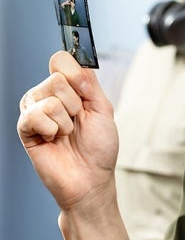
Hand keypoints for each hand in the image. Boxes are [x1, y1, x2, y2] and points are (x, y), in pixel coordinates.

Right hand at [17, 50, 117, 211]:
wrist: (91, 178)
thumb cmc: (99, 148)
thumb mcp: (103, 110)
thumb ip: (90, 83)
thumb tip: (77, 64)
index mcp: (68, 89)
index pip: (61, 61)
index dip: (76, 76)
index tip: (86, 94)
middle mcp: (49, 96)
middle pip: (56, 78)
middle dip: (75, 104)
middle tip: (77, 122)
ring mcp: (35, 112)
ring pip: (47, 97)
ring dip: (64, 120)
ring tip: (66, 134)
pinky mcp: (25, 129)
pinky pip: (34, 115)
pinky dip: (51, 129)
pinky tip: (53, 139)